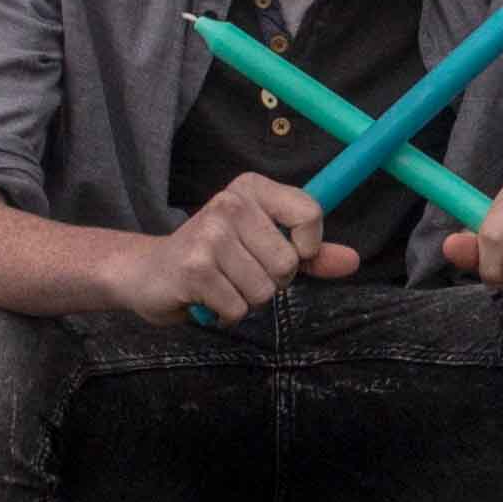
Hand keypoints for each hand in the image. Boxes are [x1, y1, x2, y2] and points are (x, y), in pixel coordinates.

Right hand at [119, 172, 353, 324]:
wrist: (149, 272)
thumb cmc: (216, 258)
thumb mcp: (265, 246)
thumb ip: (312, 254)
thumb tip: (352, 261)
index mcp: (252, 188)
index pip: (310, 213)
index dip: (308, 246)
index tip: (289, 252)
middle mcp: (231, 202)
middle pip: (289, 263)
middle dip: (272, 281)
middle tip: (240, 272)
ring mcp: (211, 233)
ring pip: (265, 291)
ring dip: (247, 299)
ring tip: (222, 283)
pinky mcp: (195, 267)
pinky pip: (239, 308)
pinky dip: (227, 313)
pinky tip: (207, 296)